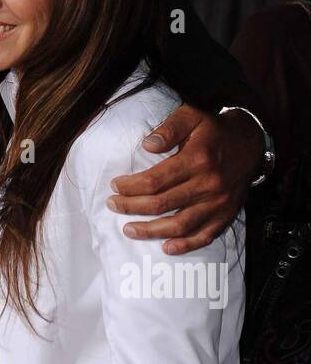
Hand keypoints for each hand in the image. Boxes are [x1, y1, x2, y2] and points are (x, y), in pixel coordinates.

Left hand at [107, 104, 261, 254]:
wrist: (251, 143)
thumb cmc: (214, 129)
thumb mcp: (192, 116)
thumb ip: (169, 128)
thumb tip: (147, 145)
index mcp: (197, 159)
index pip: (155, 180)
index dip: (131, 186)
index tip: (115, 186)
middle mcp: (208, 184)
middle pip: (163, 204)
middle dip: (132, 207)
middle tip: (113, 205)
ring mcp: (218, 202)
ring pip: (180, 225)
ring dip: (152, 231)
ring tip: (129, 230)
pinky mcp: (226, 214)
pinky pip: (205, 235)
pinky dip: (186, 245)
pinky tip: (166, 247)